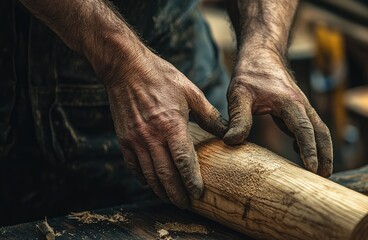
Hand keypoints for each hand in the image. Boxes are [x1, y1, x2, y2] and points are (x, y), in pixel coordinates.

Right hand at [103, 47, 227, 207]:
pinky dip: (143, 178)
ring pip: (148, 174)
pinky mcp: (124, 139)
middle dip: (176, 193)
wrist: (126, 68)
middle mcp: (152, 136)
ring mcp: (135, 140)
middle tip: (185, 204)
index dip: (191, 181)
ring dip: (160, 190)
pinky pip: (133, 166)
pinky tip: (151, 182)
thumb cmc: (161, 77)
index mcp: (172, 125)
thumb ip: (209, 115)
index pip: (184, 162)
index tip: (199, 193)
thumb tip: (227, 132)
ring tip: (170, 199)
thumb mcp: (190, 92)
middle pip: (165, 174)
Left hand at [224, 49, 332, 176]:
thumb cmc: (249, 74)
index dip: (309, 149)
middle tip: (324, 178)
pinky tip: (302, 154)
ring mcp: (301, 107)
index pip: (304, 129)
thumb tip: (231, 142)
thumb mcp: (239, 95)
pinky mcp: (296, 110)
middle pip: (321, 132)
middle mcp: (301, 105)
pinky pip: (309, 128)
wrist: (260, 55)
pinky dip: (310, 142)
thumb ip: (238, 118)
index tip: (312, 168)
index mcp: (290, 102)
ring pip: (318, 130)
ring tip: (319, 172)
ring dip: (322, 150)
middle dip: (325, 155)